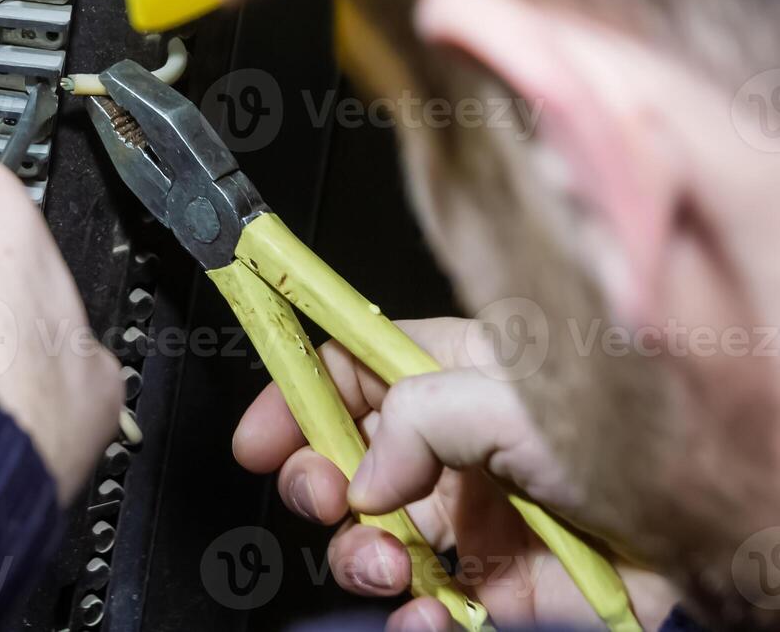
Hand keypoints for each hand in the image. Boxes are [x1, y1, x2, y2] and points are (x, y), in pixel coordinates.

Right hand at [233, 317, 676, 629]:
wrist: (714, 536)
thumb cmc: (637, 441)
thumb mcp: (516, 402)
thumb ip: (420, 420)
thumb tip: (367, 475)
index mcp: (454, 373)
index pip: (352, 368)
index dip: (298, 395)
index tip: (259, 436)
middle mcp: (454, 442)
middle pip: (347, 455)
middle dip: (319, 483)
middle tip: (328, 501)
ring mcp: (471, 514)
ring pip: (374, 533)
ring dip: (361, 554)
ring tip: (390, 565)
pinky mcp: (496, 583)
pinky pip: (424, 601)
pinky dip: (411, 616)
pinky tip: (426, 615)